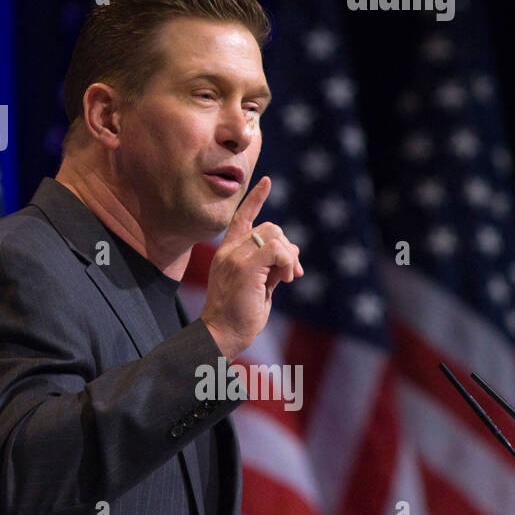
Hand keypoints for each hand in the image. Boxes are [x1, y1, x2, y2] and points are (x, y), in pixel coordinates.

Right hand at [199, 176, 302, 361]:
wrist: (222, 333)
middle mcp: (228, 250)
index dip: (255, 199)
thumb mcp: (256, 286)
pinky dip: (288, 263)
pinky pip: (277, 250)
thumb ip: (268, 267)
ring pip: (275, 236)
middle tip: (292, 273)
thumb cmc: (239, 315)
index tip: (267, 181)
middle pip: (270, 228)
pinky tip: (285, 280)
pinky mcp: (245, 266)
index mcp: (227, 252)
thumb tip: (290, 254)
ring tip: (285, 279)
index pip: (241, 218)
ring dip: (289, 257)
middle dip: (288, 248)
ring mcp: (235, 256)